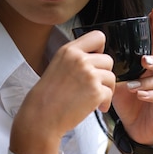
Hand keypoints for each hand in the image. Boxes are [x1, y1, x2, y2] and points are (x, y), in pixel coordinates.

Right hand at [10, 30, 115, 153]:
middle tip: (94, 85)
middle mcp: (80, 59)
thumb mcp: (57, 66)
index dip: (100, 49)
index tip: (96, 61)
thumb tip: (96, 58)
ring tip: (94, 98)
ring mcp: (89, 75)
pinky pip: (110, 94)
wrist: (41, 117)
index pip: (97, 36)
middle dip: (103, 74)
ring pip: (111, 77)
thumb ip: (75, 59)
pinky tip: (96, 107)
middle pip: (108, 59)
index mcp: (69, 51)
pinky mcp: (96, 91)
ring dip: (106, 89)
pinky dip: (105, 103)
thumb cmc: (47, 96)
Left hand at [111, 8, 152, 149]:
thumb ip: (114, 68)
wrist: (133, 129)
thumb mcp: (118, 83)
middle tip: (142, 61)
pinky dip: (150, 95)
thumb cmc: (127, 103)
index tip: (152, 13)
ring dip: (146, 82)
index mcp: (149, 68)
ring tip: (132, 87)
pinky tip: (140, 95)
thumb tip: (96, 52)